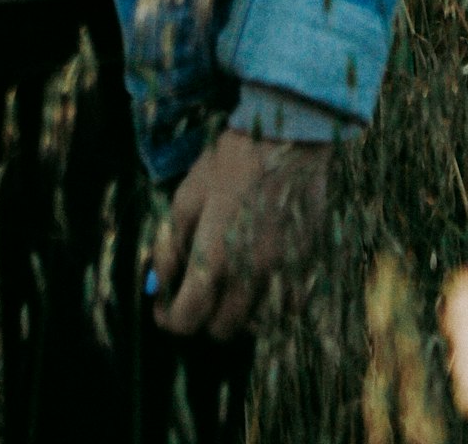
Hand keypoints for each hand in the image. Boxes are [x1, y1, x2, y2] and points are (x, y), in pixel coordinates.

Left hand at [150, 128, 330, 340]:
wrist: (288, 136)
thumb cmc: (231, 160)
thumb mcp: (187, 195)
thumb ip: (170, 246)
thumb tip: (158, 284)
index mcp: (215, 257)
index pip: (188, 318)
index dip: (170, 319)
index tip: (164, 309)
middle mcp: (251, 275)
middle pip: (222, 330)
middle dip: (203, 317)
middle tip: (197, 293)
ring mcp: (285, 274)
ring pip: (257, 324)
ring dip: (238, 312)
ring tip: (230, 283)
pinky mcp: (310, 267)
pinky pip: (289, 308)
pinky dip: (272, 305)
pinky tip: (262, 279)